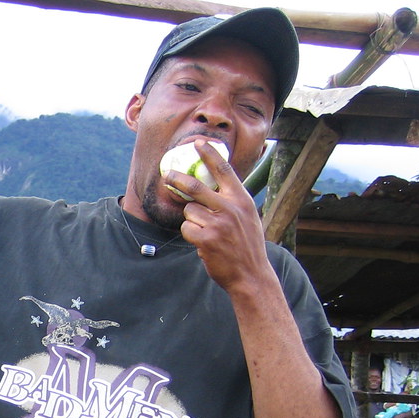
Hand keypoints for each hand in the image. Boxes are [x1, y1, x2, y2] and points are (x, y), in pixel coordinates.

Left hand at [164, 139, 270, 292]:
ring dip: (192, 221)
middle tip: (167, 175)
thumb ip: (232, 201)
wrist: (251, 274)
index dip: (210, 154)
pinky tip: (204, 244)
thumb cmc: (247, 245)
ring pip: (189, 212)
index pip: (224, 170)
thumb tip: (212, 186)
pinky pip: (186, 229)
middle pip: (196, 187)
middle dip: (178, 179)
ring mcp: (218, 223)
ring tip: (207, 234)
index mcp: (242, 199)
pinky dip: (191, 236)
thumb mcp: (248, 217)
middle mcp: (230, 208)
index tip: (199, 143)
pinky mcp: (206, 239)